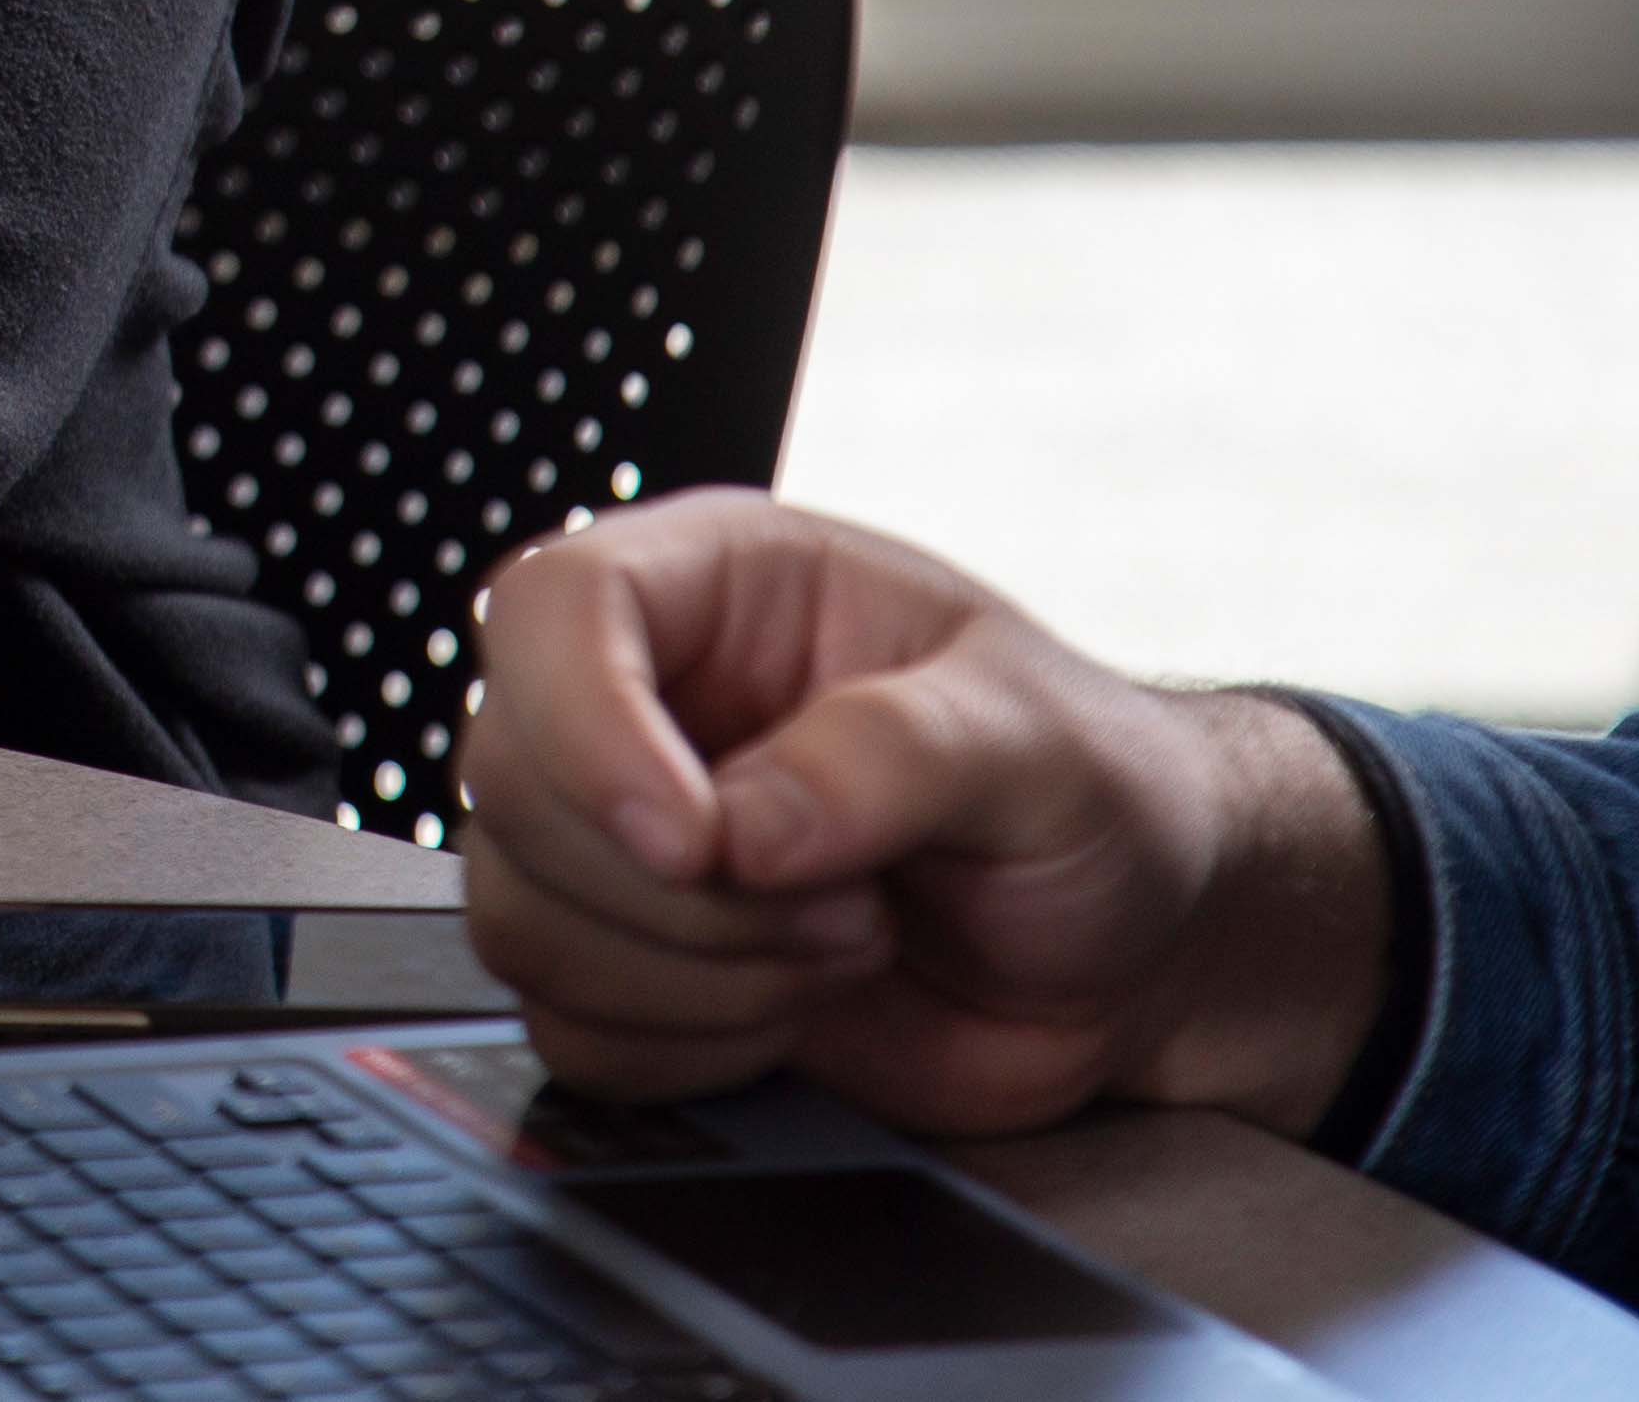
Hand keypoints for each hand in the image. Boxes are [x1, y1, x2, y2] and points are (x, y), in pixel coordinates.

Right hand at [458, 492, 1391, 1142]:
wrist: (1132, 952)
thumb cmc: (1094, 798)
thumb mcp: (1040, 740)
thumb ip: (897, 755)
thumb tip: (745, 828)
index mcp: (715, 589)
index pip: (550, 606)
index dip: (585, 725)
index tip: (697, 841)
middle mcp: (640, 704)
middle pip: (506, 781)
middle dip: (680, 892)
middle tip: (847, 907)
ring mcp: (619, 843)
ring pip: (517, 914)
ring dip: (691, 976)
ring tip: (842, 948)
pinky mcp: (630, 968)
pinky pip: (566, 1026)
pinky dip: (684, 1049)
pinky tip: (794, 1011)